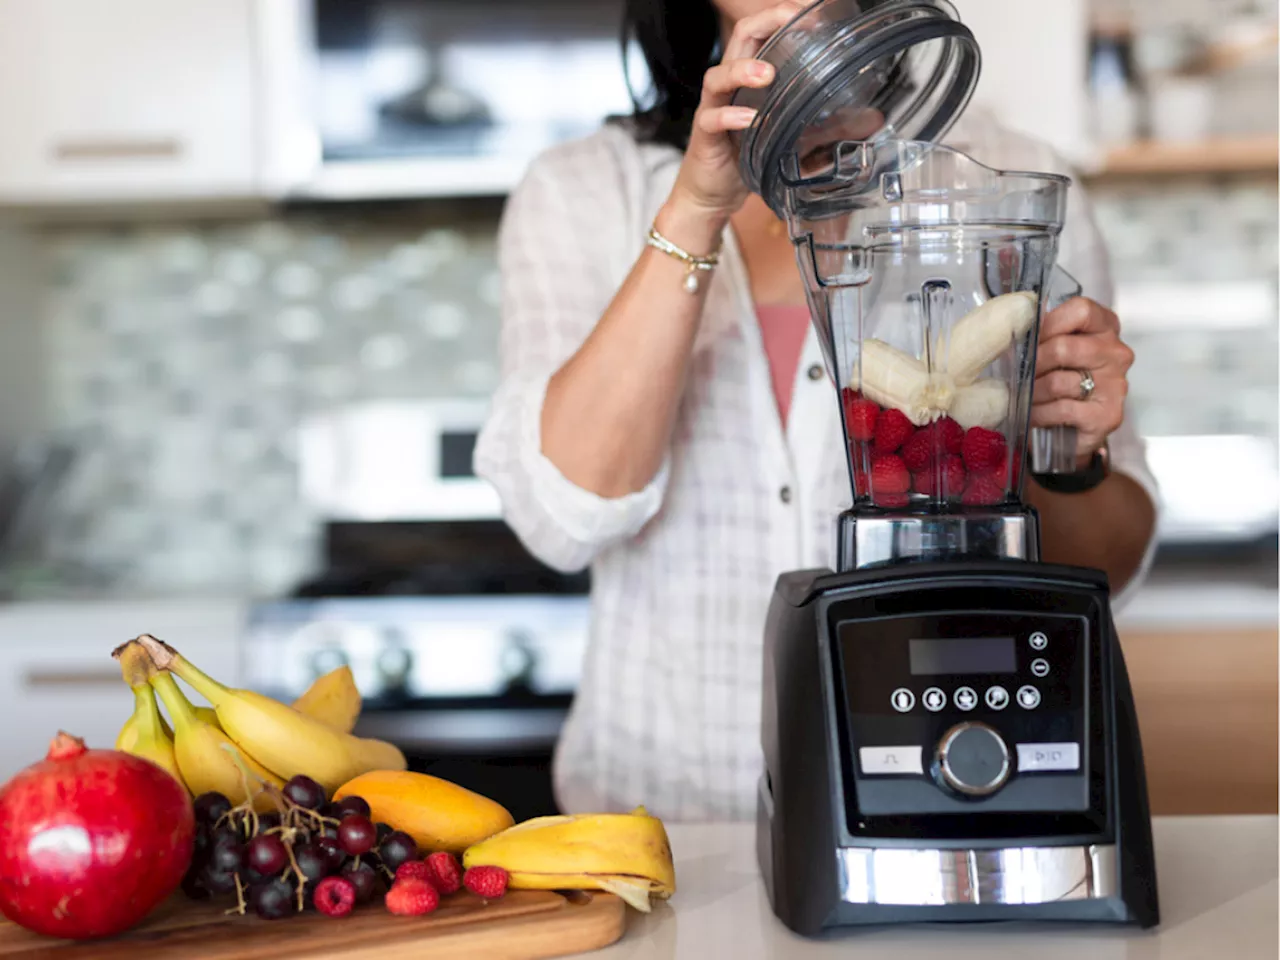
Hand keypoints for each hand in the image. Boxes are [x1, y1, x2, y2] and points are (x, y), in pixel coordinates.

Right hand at [665, 1, 810, 227]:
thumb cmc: (748, 159)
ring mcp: (714, 108)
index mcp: (751, 77)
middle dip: (767, 22)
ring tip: (767, 74)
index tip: (813, 12)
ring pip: (718, 75)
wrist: (713, 196)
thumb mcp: (796, 138)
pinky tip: (750, 119)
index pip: (764, 31)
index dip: (784, 15)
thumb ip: (831, 127)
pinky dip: (730, 116)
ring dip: (744, 70)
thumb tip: (872, 120)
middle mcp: (730, 86)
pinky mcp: (704, 136)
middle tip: (793, 21)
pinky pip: (712, 119)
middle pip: (741, 37)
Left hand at [1032, 297, 1134, 466]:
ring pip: (1058, 381)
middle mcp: (1116, 353)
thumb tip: (1014, 320)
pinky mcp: (1108, 414)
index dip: (1047, 324)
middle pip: (1064, 347)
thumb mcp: (1052, 350)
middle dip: (1032, 364)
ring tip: (1021, 397)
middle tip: (1018, 375)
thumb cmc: (1060, 383)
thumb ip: (1041, 332)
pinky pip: (1062, 409)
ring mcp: (1116, 384)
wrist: (1072, 432)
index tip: (1028, 340)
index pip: (1081, 310)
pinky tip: (1032, 416)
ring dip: (1031, 392)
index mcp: (1105, 328)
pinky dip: (1039, 414)